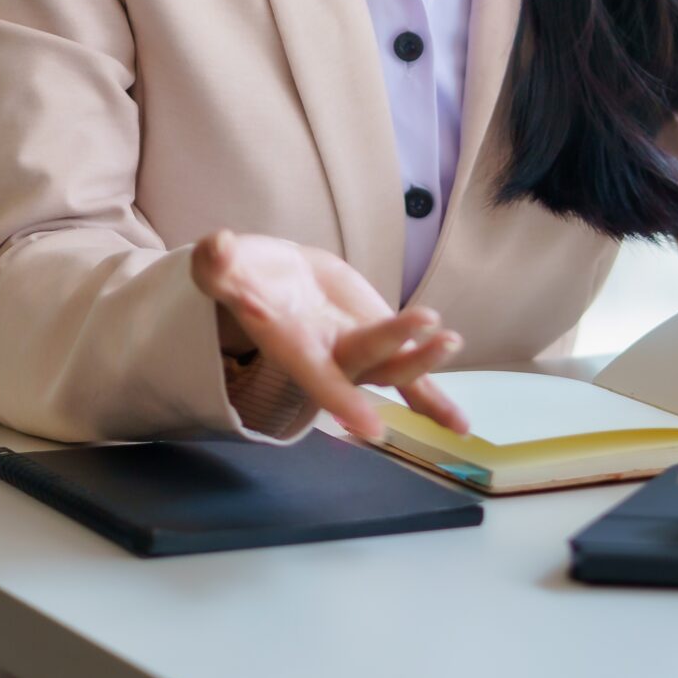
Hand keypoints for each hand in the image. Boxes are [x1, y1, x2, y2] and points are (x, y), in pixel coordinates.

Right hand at [189, 229, 468, 441]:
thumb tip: (215, 250)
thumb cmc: (246, 275)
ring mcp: (357, 352)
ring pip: (394, 369)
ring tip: (450, 339)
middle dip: (396, 346)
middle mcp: (328, 356)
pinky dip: (434, 401)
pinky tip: (461, 427)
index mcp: (292, 344)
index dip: (341, 397)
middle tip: (427, 322)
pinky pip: (410, 380)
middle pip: (365, 359)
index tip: (371, 427)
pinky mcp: (379, 343)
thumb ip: (219, 264)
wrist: (274, 281)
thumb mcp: (226, 267)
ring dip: (424, 363)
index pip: (317, 373)